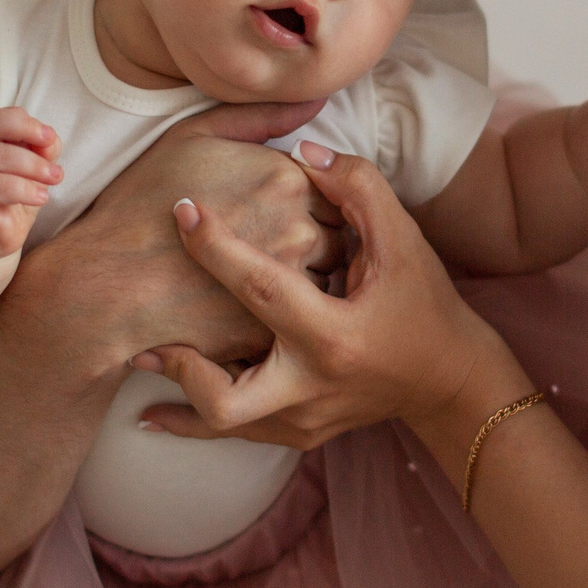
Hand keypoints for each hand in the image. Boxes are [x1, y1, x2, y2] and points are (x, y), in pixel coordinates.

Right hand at [0, 107, 62, 258]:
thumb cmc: (6, 196)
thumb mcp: (28, 166)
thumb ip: (39, 147)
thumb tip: (50, 138)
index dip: (23, 123)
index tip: (48, 137)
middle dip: (31, 147)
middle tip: (55, 169)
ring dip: (32, 167)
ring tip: (52, 181)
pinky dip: (24, 189)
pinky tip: (40, 197)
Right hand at [27, 99, 335, 366]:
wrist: (108, 283)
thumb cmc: (142, 203)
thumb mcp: (194, 137)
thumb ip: (260, 116)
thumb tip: (315, 106)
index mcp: (287, 179)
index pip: (332, 187)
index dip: (311, 200)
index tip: (284, 210)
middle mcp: (300, 228)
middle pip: (339, 235)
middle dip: (321, 241)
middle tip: (283, 247)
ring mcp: (291, 283)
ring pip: (330, 280)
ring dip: (316, 279)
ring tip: (282, 279)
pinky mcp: (277, 329)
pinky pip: (306, 321)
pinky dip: (295, 316)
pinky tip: (268, 309)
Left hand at [138, 143, 529, 450]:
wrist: (449, 381)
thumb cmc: (424, 305)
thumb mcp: (402, 241)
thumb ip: (357, 188)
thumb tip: (304, 151)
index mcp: (335, 337)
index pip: (262, 288)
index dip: (217, 246)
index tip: (184, 211)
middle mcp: (313, 389)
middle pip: (224, 400)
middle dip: (178, 366)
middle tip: (146, 332)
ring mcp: (304, 422)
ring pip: (220, 427)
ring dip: (175, 396)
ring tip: (138, 357)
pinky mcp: (297, 436)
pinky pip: (234, 434)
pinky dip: (194, 419)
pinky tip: (155, 409)